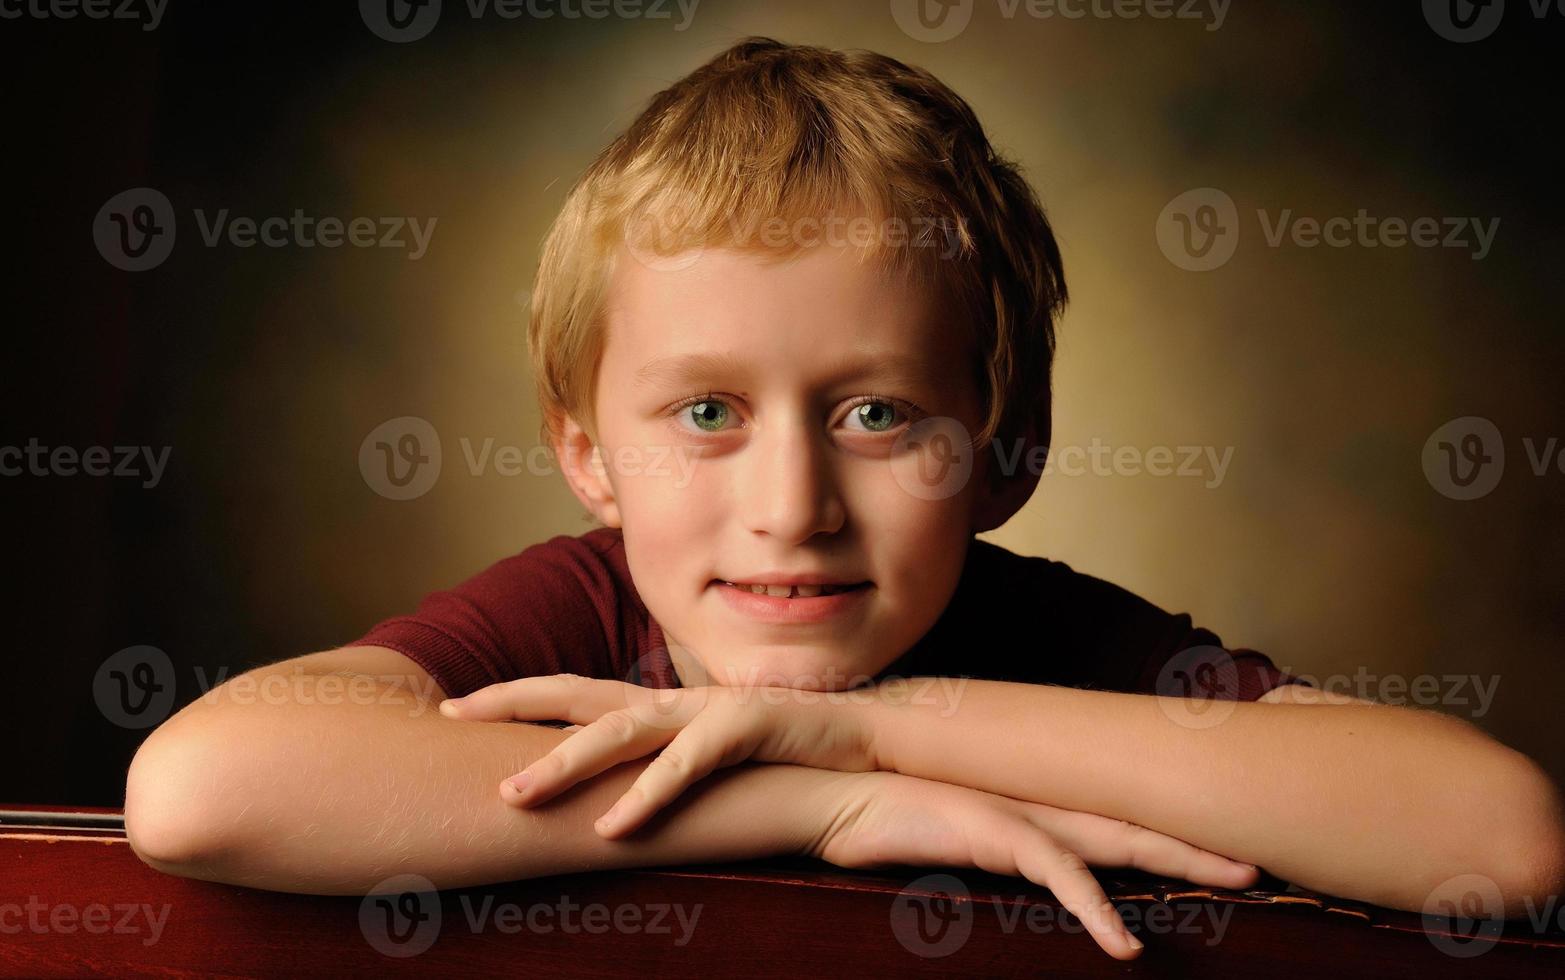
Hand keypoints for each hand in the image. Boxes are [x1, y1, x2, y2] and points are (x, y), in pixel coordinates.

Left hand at [438, 674, 877, 836]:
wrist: (862, 733)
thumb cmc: (777, 751)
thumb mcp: (704, 755)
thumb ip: (657, 763)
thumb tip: (603, 793)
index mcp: (657, 705)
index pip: (571, 693)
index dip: (512, 696)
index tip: (452, 706)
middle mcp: (671, 700)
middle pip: (576, 694)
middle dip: (511, 704)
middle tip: (448, 716)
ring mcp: (705, 710)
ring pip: (620, 730)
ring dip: (563, 762)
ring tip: (513, 795)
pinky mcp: (745, 728)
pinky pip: (686, 767)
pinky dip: (647, 796)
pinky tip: (612, 827)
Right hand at [811, 770, 1260, 961]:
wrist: (832, 794)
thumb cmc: (885, 819)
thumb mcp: (953, 839)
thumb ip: (994, 849)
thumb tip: (1028, 871)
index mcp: (1033, 804)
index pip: (1116, 813)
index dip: (1168, 826)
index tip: (1218, 839)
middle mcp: (1037, 801)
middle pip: (1136, 818)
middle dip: (1200, 837)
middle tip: (1263, 851)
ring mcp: (1020, 811)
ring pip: (1118, 836)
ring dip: (1180, 859)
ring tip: (1237, 877)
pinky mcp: (993, 830)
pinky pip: (1057, 872)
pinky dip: (1094, 909)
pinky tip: (1123, 945)